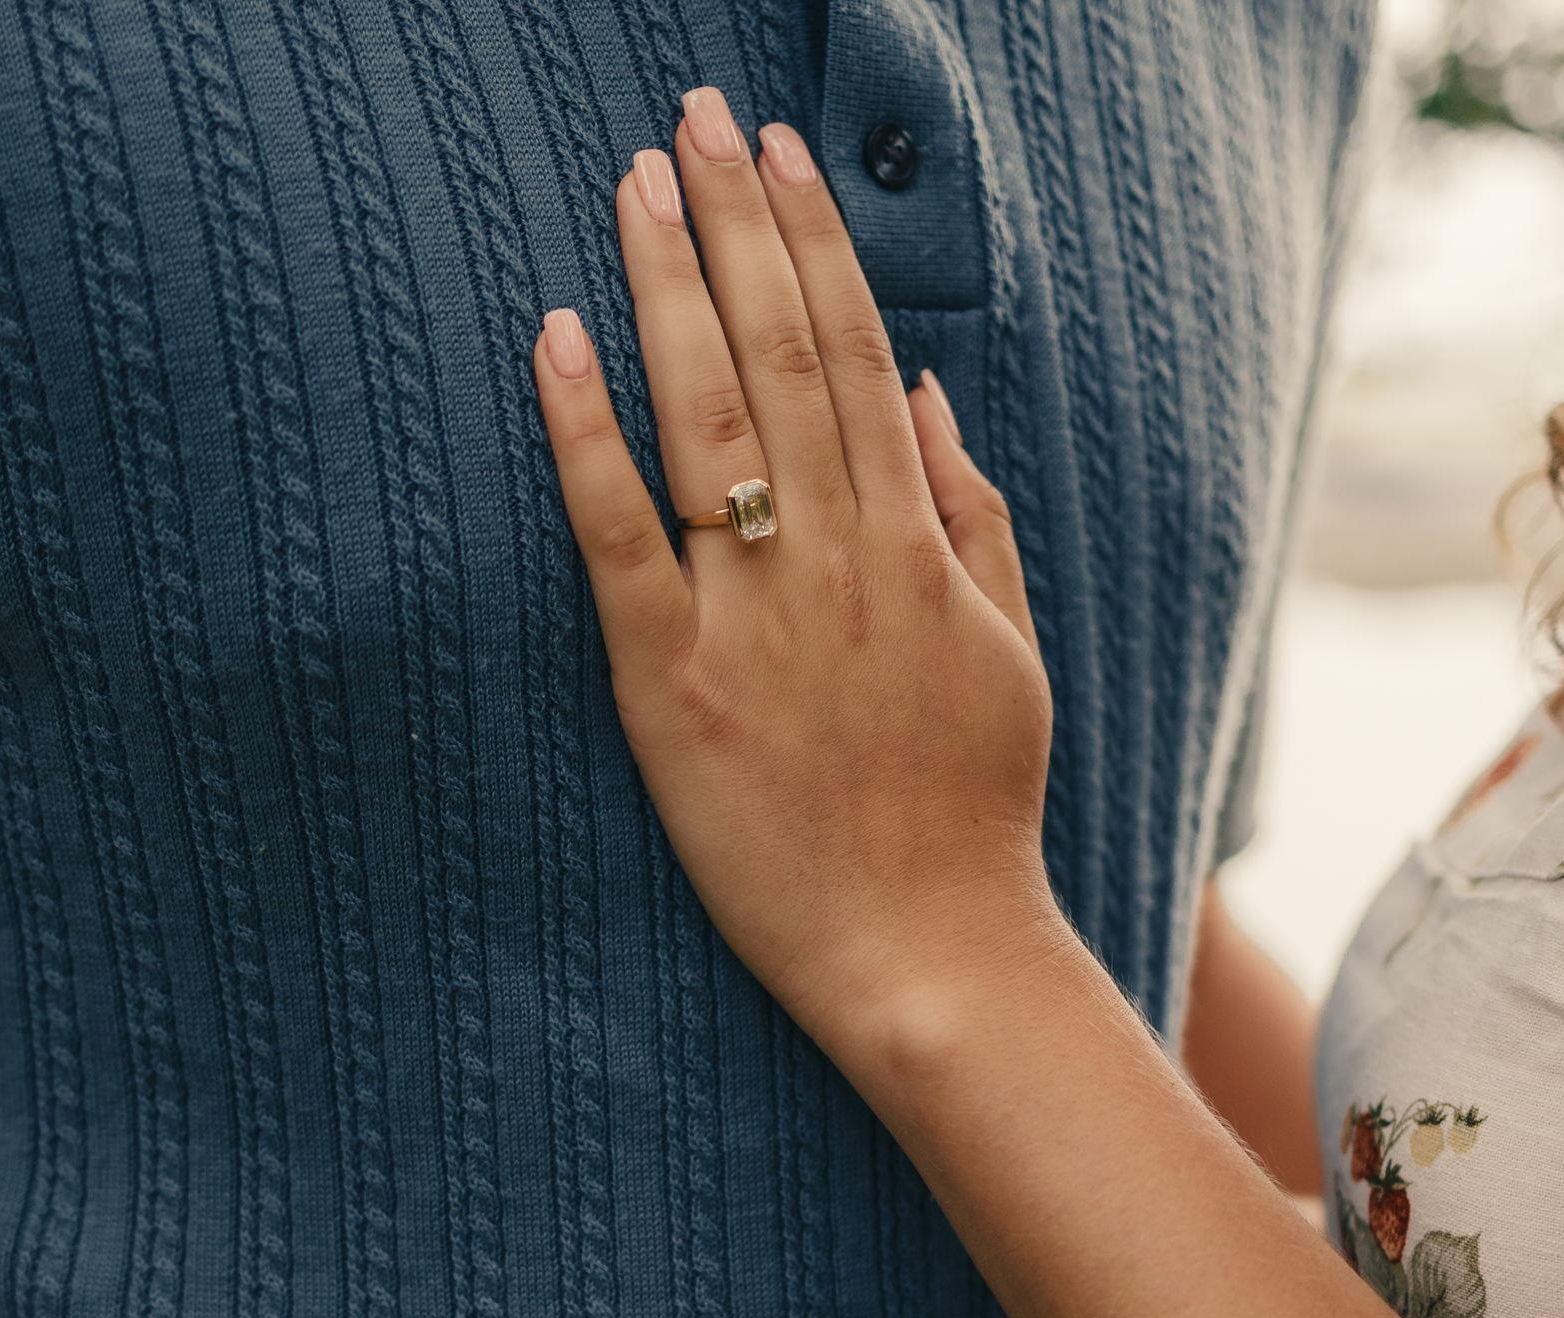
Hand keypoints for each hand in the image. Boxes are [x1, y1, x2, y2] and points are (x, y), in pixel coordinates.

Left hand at [531, 91, 1064, 1067]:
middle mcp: (834, 558)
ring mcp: (752, 618)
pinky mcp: (672, 688)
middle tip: (689, 117)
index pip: (853, 354)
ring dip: (665, 287)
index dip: (807, 243)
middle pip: (777, 355)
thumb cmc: (971, 813)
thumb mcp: (1008, 653)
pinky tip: (556, 339)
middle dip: (731, 223)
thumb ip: (973, 520)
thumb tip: (925, 398)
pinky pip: (621, 538)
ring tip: (633, 182)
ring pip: (705, 418)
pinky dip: (584, 436)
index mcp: (912, 544)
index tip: (772, 155)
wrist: (929, 953)